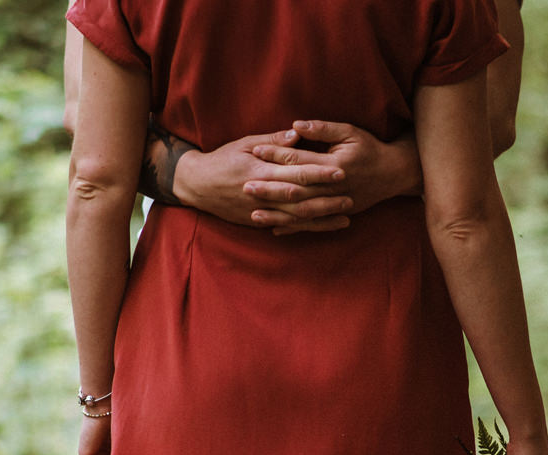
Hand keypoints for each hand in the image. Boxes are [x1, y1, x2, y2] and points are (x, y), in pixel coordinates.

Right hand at [174, 133, 350, 230]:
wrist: (196, 185)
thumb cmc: (222, 159)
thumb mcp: (244, 143)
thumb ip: (273, 141)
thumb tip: (299, 133)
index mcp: (261, 171)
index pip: (296, 172)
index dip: (319, 173)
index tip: (340, 171)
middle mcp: (262, 194)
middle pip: (301, 198)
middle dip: (327, 199)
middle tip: (351, 197)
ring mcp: (260, 212)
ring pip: (297, 217)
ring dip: (322, 218)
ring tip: (345, 216)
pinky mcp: (258, 222)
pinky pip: (286, 227)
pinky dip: (307, 228)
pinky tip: (324, 227)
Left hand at [248, 120, 418, 234]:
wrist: (394, 174)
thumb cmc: (370, 148)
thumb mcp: (350, 131)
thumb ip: (322, 129)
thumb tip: (295, 126)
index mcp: (334, 164)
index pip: (299, 159)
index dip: (276, 155)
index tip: (254, 151)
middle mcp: (334, 188)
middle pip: (296, 189)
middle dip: (270, 189)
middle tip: (245, 187)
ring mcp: (336, 204)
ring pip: (302, 212)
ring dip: (278, 214)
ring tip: (254, 214)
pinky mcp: (338, 215)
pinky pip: (313, 224)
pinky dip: (294, 228)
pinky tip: (275, 229)